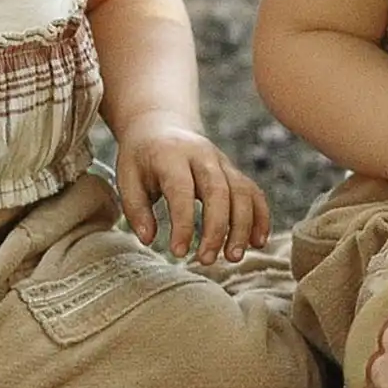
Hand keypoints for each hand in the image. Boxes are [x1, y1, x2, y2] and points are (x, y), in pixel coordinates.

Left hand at [113, 118, 270, 264]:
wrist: (161, 126)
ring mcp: (222, 162)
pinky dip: (260, 217)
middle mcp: (202, 155)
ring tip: (234, 257)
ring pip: (242, 192)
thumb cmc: (141, 158)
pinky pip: (254, 192)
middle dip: (217, 229)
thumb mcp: (126, 178)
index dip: (183, 223)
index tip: (178, 252)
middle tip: (206, 260)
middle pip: (219, 191)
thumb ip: (135, 209)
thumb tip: (148, 239)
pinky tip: (257, 242)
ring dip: (242, 227)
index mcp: (171, 156)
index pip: (182, 190)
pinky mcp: (233, 171)